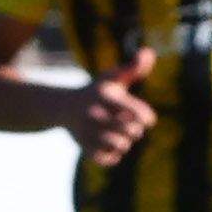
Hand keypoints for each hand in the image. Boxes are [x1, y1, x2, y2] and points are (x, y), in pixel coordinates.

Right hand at [61, 53, 160, 167]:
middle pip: (131, 131)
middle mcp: (93, 112)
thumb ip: (133, 68)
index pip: (138, 113)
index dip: (147, 118)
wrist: (62, 107)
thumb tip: (148, 52)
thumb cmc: (96, 92)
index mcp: (105, 95)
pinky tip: (110, 149)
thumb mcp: (113, 78)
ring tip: (121, 139)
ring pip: (119, 145)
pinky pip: (106, 159)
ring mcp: (85, 129)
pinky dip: (112, 156)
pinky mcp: (81, 144)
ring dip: (124, 144)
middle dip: (135, 131)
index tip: (146, 119)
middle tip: (131, 129)